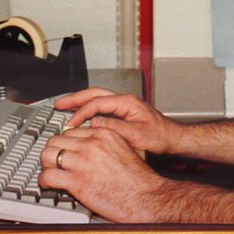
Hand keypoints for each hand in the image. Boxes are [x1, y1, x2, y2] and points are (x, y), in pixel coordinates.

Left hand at [38, 125, 169, 222]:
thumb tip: (92, 146)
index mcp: (104, 134)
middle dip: (53, 152)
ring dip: (46, 165)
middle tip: (53, 162)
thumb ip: (107, 143)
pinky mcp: (78, 182)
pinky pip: (48, 176)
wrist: (146, 197)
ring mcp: (83, 162)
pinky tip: (49, 184)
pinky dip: (44, 181)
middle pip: (56, 140)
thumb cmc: (139, 179)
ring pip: (47, 155)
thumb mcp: (125, 149)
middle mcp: (92, 144)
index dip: (64, 143)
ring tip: (50, 172)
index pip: (71, 131)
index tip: (63, 150)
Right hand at [54, 87, 183, 155]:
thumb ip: (115, 128)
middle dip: (75, 98)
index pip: (97, 103)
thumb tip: (95, 124)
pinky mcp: (124, 113)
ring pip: (97, 98)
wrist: (174, 139)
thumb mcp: (137, 136)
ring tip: (65, 106)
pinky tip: (82, 116)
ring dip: (81, 102)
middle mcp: (125, 101)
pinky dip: (89, 109)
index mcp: (127, 103)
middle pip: (94, 93)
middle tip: (59, 104)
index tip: (71, 123)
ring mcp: (124, 106)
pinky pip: (102, 106)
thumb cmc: (160, 137)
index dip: (81, 113)